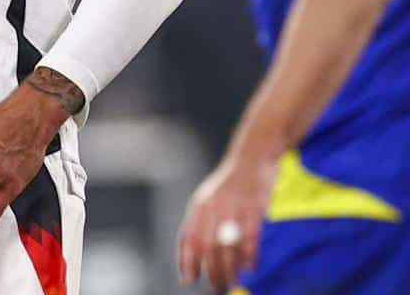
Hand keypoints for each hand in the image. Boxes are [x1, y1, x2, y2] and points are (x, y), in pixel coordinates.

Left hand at [176, 148, 279, 289]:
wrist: (251, 157)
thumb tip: (196, 253)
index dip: (186, 260)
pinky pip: (250, 237)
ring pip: (228, 246)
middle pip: (208, 246)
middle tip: (215, 286)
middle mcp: (213, 207)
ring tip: (231, 281)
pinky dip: (249, 256)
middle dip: (210, 270)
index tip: (188, 279)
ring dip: (229, 268)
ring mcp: (234, 207)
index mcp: (199, 206)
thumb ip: (202, 223)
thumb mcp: (209, 199)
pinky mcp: (255, 207)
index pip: (188, 238)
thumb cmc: (229, 185)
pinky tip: (250, 267)